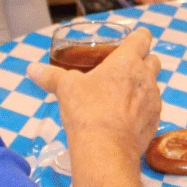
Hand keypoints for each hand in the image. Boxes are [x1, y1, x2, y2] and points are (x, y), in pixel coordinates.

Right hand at [27, 27, 161, 161]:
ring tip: (121, 98)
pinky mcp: (155, 122)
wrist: (106, 150)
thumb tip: (31, 69)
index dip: (138, 37)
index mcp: (127, 61)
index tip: (131, 41)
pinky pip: (152, 110)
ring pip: (153, 86)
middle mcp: (146, 77)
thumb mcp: (65, 89)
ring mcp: (153, 101)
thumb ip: (51, 76)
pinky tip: (125, 120)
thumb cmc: (88, 110)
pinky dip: (142, 111)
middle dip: (143, 62)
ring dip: (142, 88)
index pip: (142, 37)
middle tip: (123, 71)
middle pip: (153, 60)